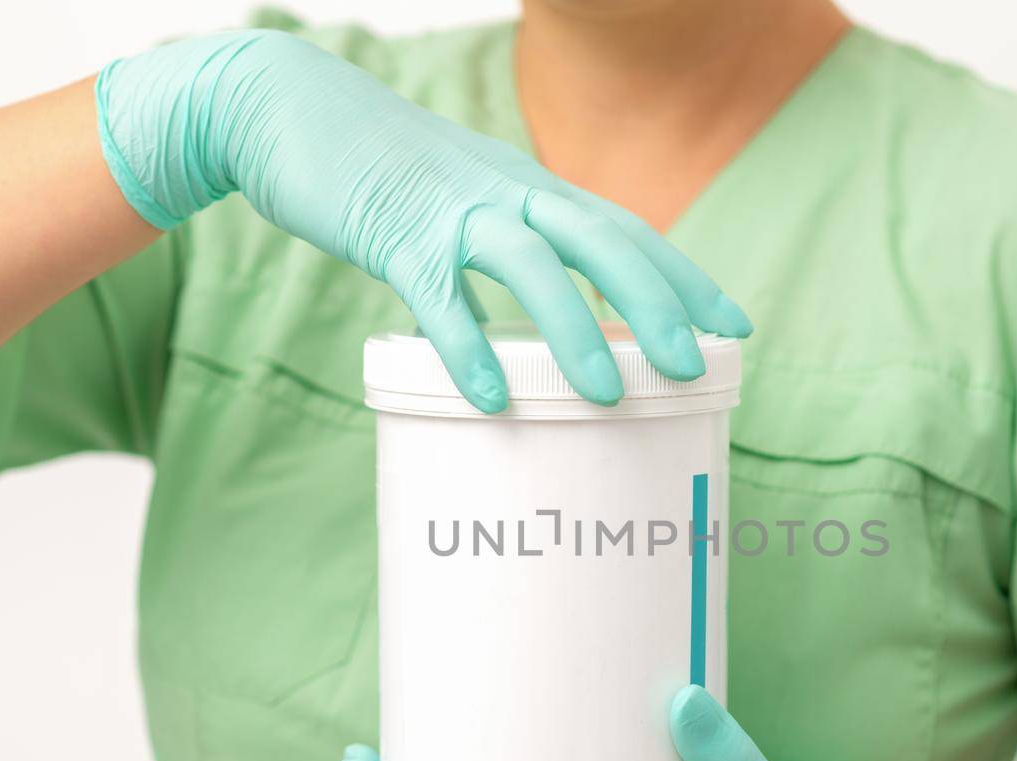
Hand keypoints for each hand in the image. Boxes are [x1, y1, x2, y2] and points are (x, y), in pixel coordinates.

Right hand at [95, 29, 752, 411]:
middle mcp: (504, 190)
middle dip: (655, 303)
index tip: (733, 325)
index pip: (625, 229)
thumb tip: (526, 327)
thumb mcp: (460, 198)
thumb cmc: (377, 167)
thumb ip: (499, 250)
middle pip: (600, 241)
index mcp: (527, 186)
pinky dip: (466, 346)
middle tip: (695, 366)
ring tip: (609, 398)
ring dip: (575, 331)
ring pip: (530, 264)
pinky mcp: (390, 230)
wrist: (282, 106)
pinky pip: (437, 294)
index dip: (683, 277)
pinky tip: (491, 399)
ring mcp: (449, 207)